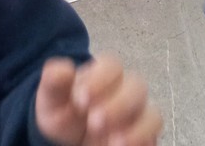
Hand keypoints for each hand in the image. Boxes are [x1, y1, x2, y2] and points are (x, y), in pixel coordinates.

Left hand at [35, 55, 161, 145]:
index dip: (100, 79)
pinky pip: (153, 139)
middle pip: (138, 87)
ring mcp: (138, 116)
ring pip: (153, 115)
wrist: (67, 138)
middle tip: (94, 121)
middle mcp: (126, 91)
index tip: (80, 98)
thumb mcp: (51, 98)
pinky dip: (141, 142)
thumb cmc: (63, 112)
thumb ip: (54, 82)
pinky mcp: (143, 138)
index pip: (113, 65)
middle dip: (119, 104)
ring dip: (137, 129)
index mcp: (104, 74)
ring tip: (113, 142)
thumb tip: (63, 70)